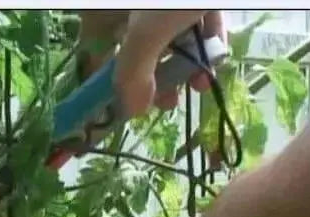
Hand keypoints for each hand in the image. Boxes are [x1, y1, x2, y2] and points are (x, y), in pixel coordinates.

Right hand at [77, 10, 225, 117]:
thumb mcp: (147, 32)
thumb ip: (134, 73)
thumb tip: (131, 110)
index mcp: (103, 8)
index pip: (93, 54)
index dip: (103, 86)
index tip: (120, 113)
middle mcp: (126, 3)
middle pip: (133, 49)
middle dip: (153, 79)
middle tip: (169, 102)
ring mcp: (161, 0)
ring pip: (167, 36)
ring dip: (184, 65)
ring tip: (200, 83)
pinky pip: (193, 20)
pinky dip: (204, 41)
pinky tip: (216, 58)